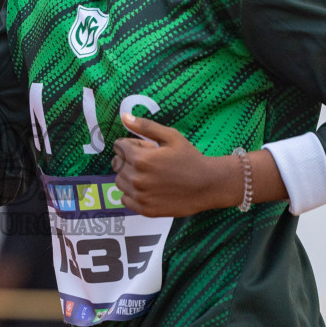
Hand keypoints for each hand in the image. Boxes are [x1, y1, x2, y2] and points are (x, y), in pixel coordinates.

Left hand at [110, 113, 235, 217]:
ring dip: (129, 175)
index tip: (147, 148)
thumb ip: (145, 127)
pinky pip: (125, 199)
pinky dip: (131, 193)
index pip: (119, 147)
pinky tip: (147, 188)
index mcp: (141, 159)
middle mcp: (137, 179)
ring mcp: (140, 196)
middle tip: (149, 161)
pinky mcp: (145, 209)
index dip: (132, 144)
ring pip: (119, 181)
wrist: (208, 185)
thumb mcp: (171, 136)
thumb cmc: (190, 158)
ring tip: (148, 174)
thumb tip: (124, 117)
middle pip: (117, 164)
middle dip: (129, 159)